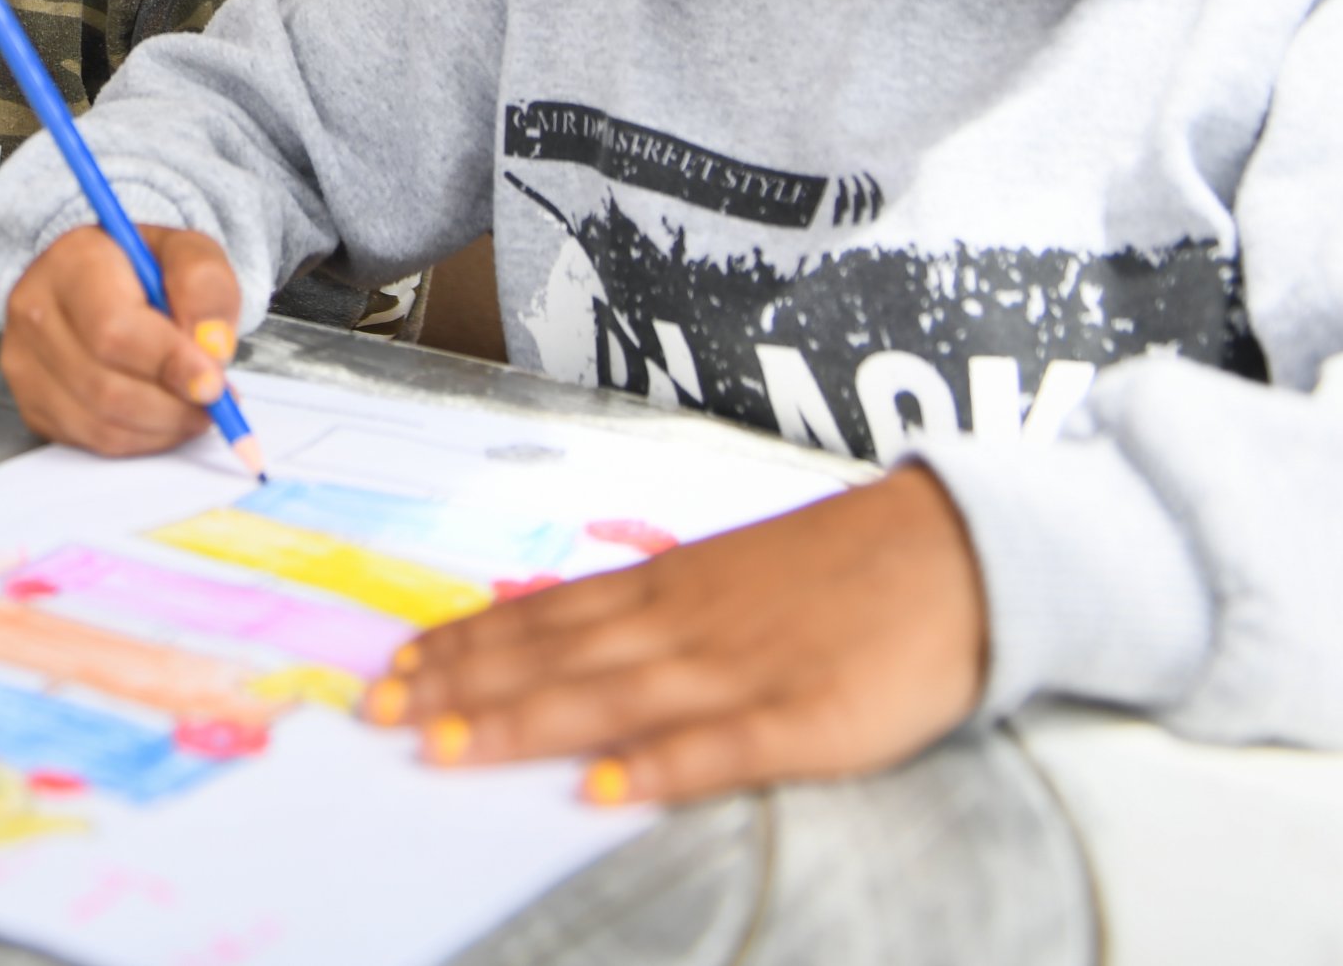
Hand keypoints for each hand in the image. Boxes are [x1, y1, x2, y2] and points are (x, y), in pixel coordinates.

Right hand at [0, 225, 244, 454]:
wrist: (101, 280)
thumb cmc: (145, 268)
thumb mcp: (189, 253)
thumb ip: (206, 288)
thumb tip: (210, 348)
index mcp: (72, 263)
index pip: (112, 329)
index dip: (167, 364)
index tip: (213, 384)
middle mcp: (35, 312)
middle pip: (106, 386)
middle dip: (173, 406)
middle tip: (216, 402)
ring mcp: (24, 362)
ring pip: (101, 422)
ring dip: (163, 428)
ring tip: (194, 407)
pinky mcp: (30, 402)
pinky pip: (92, 441)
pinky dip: (141, 440)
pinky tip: (162, 416)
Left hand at [362, 463, 987, 803]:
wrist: (962, 552)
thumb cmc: (845, 572)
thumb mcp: (736, 575)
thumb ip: (660, 608)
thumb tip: (576, 636)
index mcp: (669, 587)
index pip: (542, 616)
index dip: (464, 646)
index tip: (394, 672)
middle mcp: (684, 623)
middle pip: (552, 656)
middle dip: (462, 688)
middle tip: (380, 714)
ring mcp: (740, 669)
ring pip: (607, 697)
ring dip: (521, 724)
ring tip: (446, 749)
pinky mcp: (804, 719)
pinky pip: (716, 748)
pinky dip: (652, 768)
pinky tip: (596, 791)